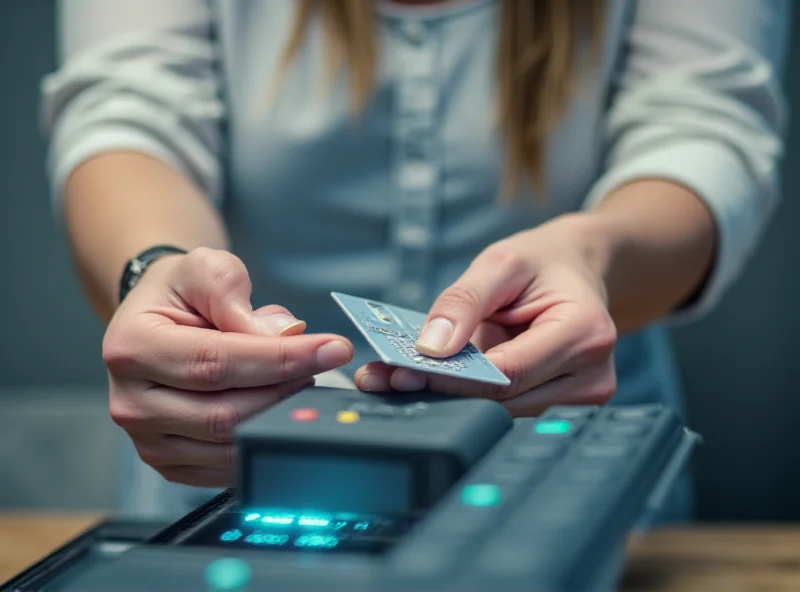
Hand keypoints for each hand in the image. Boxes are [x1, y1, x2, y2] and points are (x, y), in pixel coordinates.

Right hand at [103, 247, 353, 485]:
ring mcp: (149, 442)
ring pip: (231, 443)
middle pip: (225, 413)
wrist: (155, 319)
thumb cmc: (180, 293)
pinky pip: (229, 465)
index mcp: (132, 350)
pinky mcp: (171, 465)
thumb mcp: (205, 268)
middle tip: (322, 362)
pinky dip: (265, 438)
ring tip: (300, 378)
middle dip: (287, 388)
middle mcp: (131, 403)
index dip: (282, 358)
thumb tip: (282, 334)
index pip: (217, 363)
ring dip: (279, 414)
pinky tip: (281, 406)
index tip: (333, 348)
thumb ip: (235, 295)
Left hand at [354, 215, 616, 415]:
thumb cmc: (541, 262)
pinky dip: (468, 395)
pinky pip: (508, 408)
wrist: (577, 269)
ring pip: (502, 412)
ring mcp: (582, 397)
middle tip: (386, 379)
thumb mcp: (500, 262)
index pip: (508, 372)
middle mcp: (592, 376)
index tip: (403, 371)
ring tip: (398, 379)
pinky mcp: (565, 406)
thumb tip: (431, 349)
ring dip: (450, 398)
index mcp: (584, 332)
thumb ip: (464, 301)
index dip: (453, 376)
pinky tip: (433, 381)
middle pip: (504, 401)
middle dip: (443, 391)